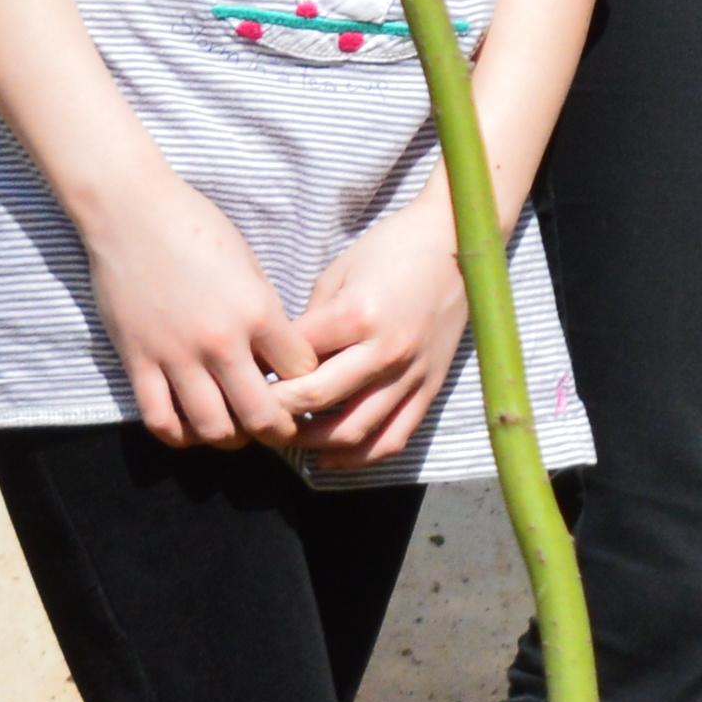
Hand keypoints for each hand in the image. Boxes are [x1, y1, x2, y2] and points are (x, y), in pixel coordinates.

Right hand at [77, 173, 321, 447]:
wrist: (132, 212)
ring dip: (230, 438)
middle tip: (278, 430)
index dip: (304, 383)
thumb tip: (277, 355)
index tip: (300, 386)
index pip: (299, 373)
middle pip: (260, 415)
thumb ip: (263, 313)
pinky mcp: (138, 362)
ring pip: (211, 428)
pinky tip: (190, 430)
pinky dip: (179, 435)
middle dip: (277, 431)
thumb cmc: (196, 228)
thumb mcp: (248, 265)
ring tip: (236, 431)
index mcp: (257, 311)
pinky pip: (160, 420)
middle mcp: (220, 341)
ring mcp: (176, 356)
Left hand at [276, 210, 476, 468]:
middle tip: (255, 411)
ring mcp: (412, 374)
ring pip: (353, 431)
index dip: (262, 370)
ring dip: (311, 442)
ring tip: (286, 436)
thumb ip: (313, 322)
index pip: (296, 359)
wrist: (457, 242)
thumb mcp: (340, 273)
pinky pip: (393, 438)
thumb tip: (282, 363)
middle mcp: (386, 351)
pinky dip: (358, 458)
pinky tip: (328, 459)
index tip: (244, 375)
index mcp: (359, 315)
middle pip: (316, 399)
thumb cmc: (392, 248)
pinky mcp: (430, 388)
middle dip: (277, 410)